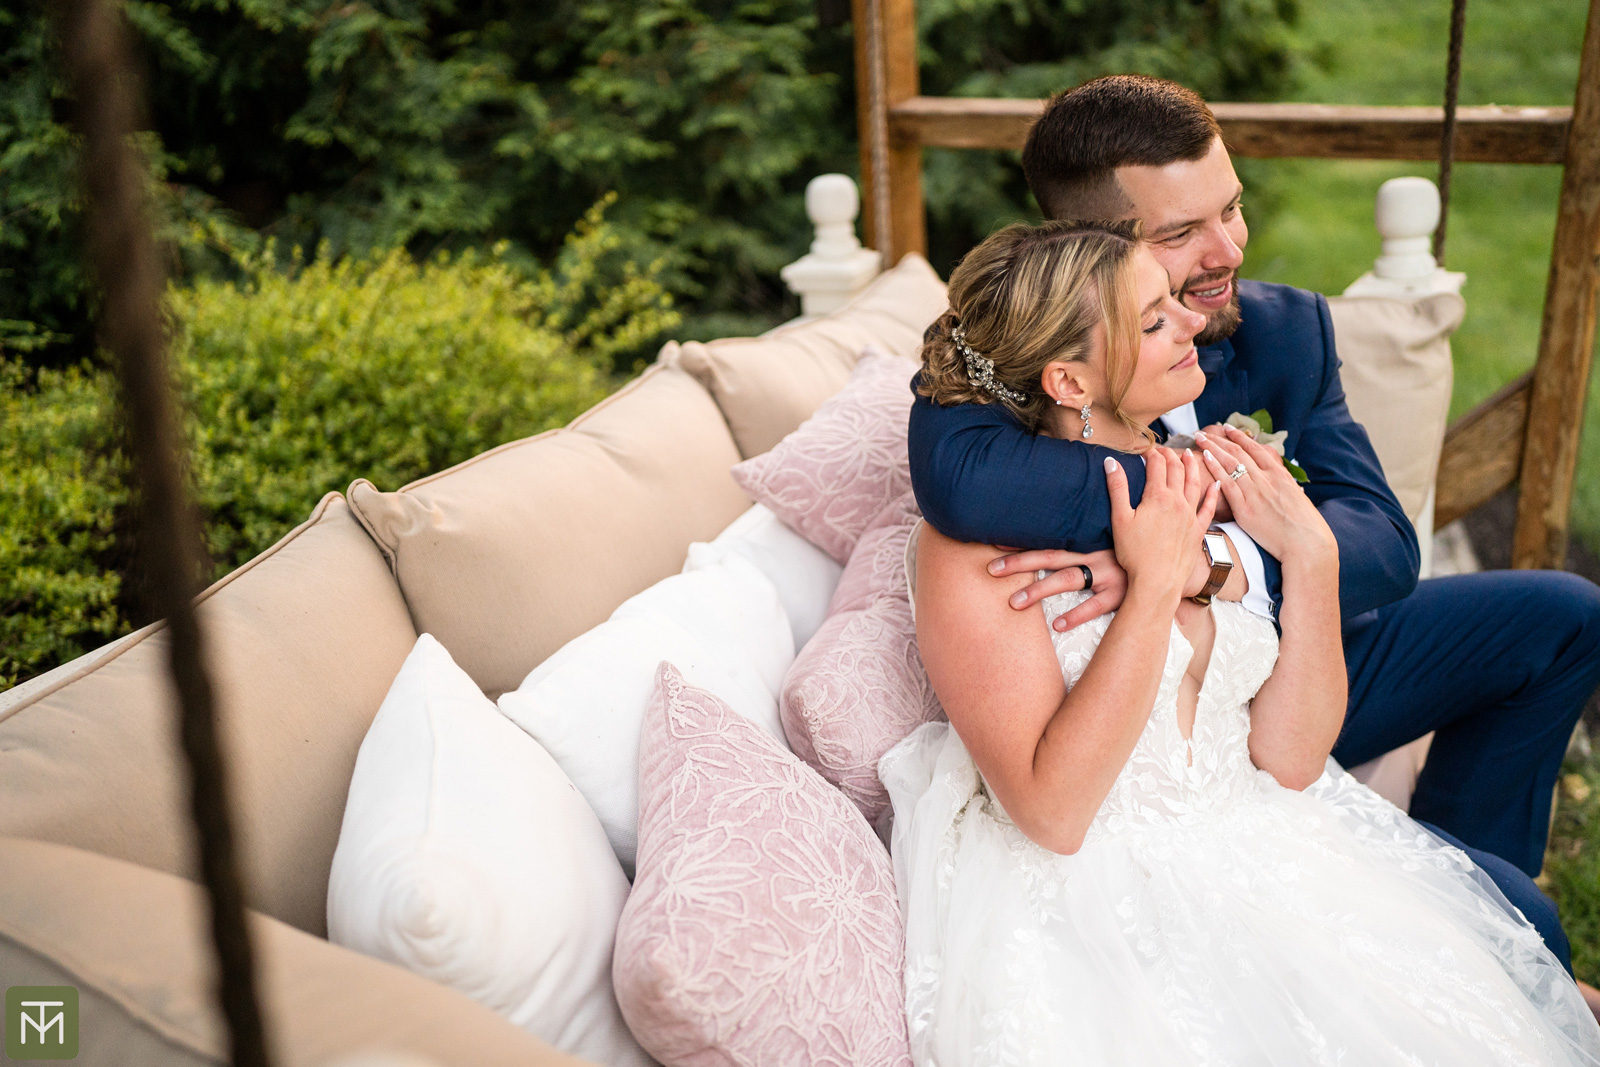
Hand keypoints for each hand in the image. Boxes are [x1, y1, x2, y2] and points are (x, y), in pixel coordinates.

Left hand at [987, 548, 1126, 631]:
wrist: (1168, 561)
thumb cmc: (1131, 549)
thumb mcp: (1108, 536)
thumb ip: (1081, 536)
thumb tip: (1050, 541)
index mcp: (1087, 538)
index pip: (1047, 538)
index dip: (1021, 541)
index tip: (993, 543)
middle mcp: (1094, 553)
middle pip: (1049, 557)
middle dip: (1019, 563)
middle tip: (991, 570)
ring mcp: (1108, 574)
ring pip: (1067, 580)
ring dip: (1038, 590)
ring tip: (1013, 602)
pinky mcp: (1121, 594)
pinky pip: (1096, 606)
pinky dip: (1077, 615)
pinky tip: (1057, 624)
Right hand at [1106, 448, 1219, 604]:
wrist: (1157, 581)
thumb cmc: (1135, 553)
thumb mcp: (1120, 518)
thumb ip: (1117, 488)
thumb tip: (1111, 461)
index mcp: (1157, 496)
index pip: (1157, 466)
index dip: (1152, 454)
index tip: (1147, 449)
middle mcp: (1177, 502)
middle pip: (1176, 470)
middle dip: (1170, 456)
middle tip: (1165, 450)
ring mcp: (1190, 516)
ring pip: (1194, 483)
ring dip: (1192, 466)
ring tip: (1190, 455)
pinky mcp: (1198, 530)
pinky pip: (1209, 507)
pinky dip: (1213, 493)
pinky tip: (1216, 484)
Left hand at [1196, 425, 1334, 562]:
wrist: (1305, 541)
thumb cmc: (1303, 523)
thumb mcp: (1295, 495)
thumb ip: (1282, 484)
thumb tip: (1278, 478)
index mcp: (1278, 474)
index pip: (1255, 449)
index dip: (1239, 437)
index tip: (1227, 428)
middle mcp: (1266, 478)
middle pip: (1238, 452)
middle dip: (1219, 439)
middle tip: (1203, 431)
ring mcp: (1254, 492)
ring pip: (1230, 463)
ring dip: (1212, 448)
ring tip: (1199, 439)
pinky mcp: (1245, 507)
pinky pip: (1226, 483)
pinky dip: (1215, 467)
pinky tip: (1205, 458)